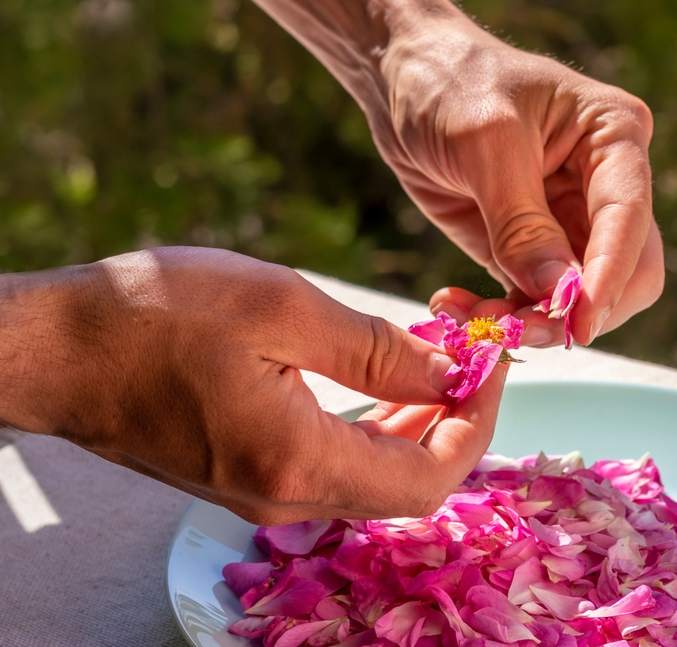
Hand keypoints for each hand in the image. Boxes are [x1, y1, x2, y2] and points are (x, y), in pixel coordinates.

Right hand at [0, 247, 506, 523]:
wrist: (55, 350)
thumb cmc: (151, 316)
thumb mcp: (279, 307)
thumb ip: (376, 351)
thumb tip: (449, 375)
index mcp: (300, 462)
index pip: (430, 477)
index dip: (478, 424)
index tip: (493, 363)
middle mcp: (286, 497)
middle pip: (409, 484)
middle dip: (456, 422)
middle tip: (473, 357)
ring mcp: (264, 494)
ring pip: (375, 477)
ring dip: (419, 424)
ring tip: (438, 362)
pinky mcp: (248, 476)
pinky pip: (337, 465)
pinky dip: (376, 428)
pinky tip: (384, 384)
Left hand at [375, 18, 664, 346]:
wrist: (403, 82)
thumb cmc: (450, 85)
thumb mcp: (484, 143)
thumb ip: (521, 222)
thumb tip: (560, 295)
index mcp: (614, 136)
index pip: (630, 217)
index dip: (609, 276)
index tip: (579, 324)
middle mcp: (605, 184)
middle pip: (626, 272)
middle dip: (576, 310)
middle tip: (518, 332)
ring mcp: (571, 221)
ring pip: (581, 298)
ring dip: (534, 323)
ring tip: (475, 323)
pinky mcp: (532, 249)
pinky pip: (536, 301)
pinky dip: (505, 318)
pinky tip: (461, 311)